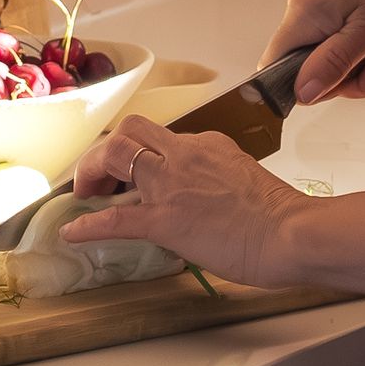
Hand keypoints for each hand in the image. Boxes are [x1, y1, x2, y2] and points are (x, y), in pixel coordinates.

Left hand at [66, 117, 315, 283]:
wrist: (292, 232)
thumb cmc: (281, 216)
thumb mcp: (244, 179)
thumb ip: (218, 178)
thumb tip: (204, 196)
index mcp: (207, 145)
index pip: (162, 138)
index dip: (139, 154)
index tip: (131, 173)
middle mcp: (184, 155)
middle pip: (129, 131)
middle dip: (104, 151)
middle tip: (97, 180)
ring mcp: (172, 185)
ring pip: (115, 154)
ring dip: (91, 172)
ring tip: (82, 196)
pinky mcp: (166, 220)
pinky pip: (115, 218)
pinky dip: (87, 226)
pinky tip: (71, 234)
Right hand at [266, 0, 364, 103]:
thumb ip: (333, 63)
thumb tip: (301, 95)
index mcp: (303, 15)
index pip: (276, 70)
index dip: (307, 89)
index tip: (347, 83)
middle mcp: (306, 9)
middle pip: (315, 70)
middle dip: (358, 75)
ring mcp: (324, 5)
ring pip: (340, 59)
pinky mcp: (342, 2)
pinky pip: (352, 40)